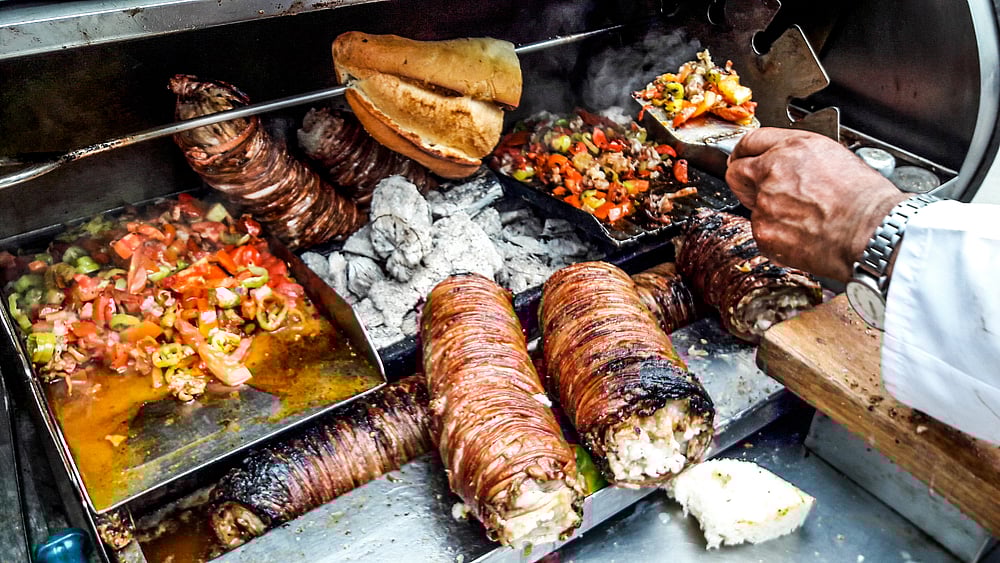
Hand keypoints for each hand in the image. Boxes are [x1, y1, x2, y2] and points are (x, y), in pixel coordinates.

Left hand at [725, 128, 907, 281]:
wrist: (872, 232)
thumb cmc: (864, 199)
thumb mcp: (834, 156)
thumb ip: (798, 156)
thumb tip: (783, 164)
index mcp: (792, 148)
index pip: (750, 142)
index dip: (743, 151)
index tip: (741, 158)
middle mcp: (772, 172)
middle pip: (736, 172)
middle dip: (744, 180)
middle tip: (760, 190)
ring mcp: (764, 203)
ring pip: (751, 206)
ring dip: (768, 210)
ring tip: (801, 217)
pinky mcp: (763, 231)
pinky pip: (762, 231)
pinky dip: (776, 234)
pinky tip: (802, 234)